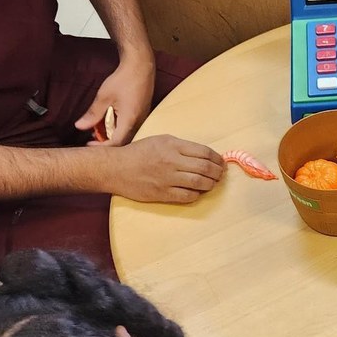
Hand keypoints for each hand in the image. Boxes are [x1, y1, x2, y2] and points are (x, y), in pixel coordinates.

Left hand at [75, 56, 155, 144]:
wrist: (141, 65)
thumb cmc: (124, 79)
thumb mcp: (104, 96)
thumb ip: (93, 114)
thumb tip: (80, 126)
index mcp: (130, 120)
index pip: (116, 142)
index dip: (102, 146)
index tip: (89, 143)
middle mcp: (139, 122)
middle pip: (123, 142)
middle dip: (107, 142)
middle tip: (92, 139)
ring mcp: (142, 118)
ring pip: (127, 134)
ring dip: (112, 134)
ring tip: (98, 128)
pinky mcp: (142, 113)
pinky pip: (131, 126)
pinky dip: (119, 127)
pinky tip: (110, 120)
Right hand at [107, 135, 223, 203]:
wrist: (115, 168)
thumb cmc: (138, 152)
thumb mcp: (161, 140)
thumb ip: (181, 146)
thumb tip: (204, 154)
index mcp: (173, 145)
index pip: (204, 152)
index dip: (217, 158)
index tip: (220, 162)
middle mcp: (172, 161)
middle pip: (205, 168)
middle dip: (218, 172)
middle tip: (220, 174)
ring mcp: (167, 178)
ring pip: (199, 182)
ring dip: (210, 184)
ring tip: (212, 183)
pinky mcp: (162, 193)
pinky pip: (188, 196)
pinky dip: (197, 194)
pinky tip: (197, 191)